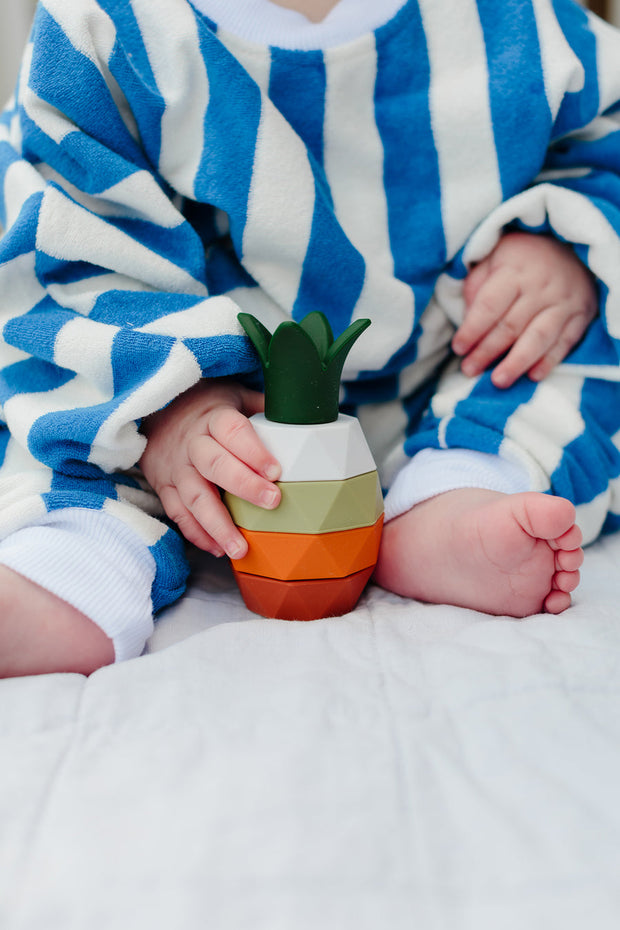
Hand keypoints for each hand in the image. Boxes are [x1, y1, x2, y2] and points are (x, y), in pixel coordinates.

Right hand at [139, 380, 280, 558]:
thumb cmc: (207, 409)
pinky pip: (178, 514)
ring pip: (194, 497)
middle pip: (215, 465)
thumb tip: (302, 414)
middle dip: (244, 486)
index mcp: (213, 418)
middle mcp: (192, 443)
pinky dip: (197, 533)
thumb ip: (263, 407)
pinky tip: (218, 548)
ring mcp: (176, 468)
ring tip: (240, 548)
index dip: (253, 451)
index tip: (276, 470)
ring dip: (217, 525)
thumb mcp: (234, 396)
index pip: (232, 431)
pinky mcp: (165, 488)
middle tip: (272, 503)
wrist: (157, 416)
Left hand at [452, 232, 596, 387]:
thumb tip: (466, 322)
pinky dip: (550, 361)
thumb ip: (476, 287)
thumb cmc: (519, 258)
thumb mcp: (492, 258)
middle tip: (469, 370)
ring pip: (538, 338)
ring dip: (517, 363)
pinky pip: (565, 342)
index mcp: (514, 270)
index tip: (458, 348)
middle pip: (511, 326)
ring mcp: (564, 302)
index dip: (472, 330)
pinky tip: (533, 376)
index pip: (489, 306)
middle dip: (487, 352)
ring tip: (498, 381)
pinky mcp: (581, 315)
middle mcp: (541, 286)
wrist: (571, 246)